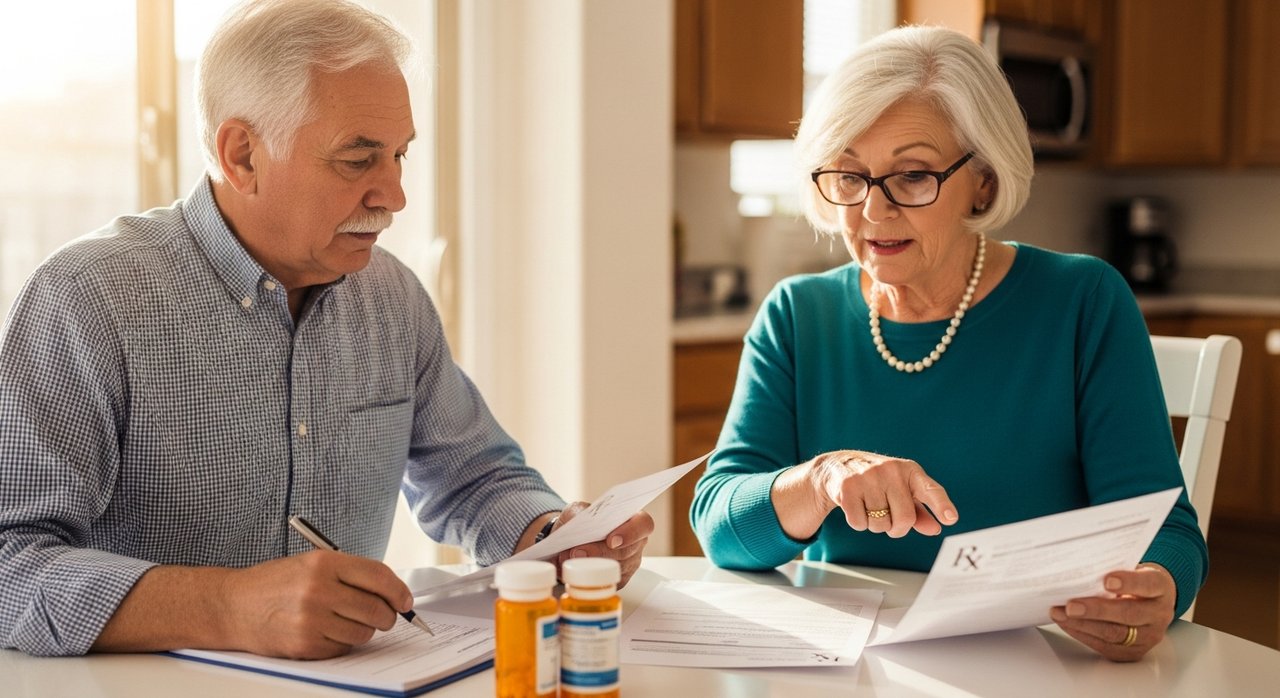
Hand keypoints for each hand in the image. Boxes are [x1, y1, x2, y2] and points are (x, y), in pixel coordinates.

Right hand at [220, 550, 414, 658]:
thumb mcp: (313, 564)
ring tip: (344, 620)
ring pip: (364, 632)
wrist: (233, 605)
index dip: (399, 591)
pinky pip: (344, 648)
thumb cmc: (276, 583)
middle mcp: (319, 589)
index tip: (406, 601)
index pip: (379, 577)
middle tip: (383, 616)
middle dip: (387, 615)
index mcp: (324, 563)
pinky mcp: (304, 644)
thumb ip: (351, 574)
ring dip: (363, 630)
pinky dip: (342, 642)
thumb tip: (392, 593)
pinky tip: (325, 631)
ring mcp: (311, 619)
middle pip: (377, 609)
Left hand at [551, 502, 653, 588]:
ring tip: (566, 558)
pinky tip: (571, 569)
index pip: (643, 525)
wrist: (569, 539)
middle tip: (577, 552)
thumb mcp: (577, 510)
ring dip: (588, 565)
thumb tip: (577, 526)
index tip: (611, 540)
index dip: (631, 532)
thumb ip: (578, 514)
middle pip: (626, 551)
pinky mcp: (617, 580)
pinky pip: (605, 583)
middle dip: (599, 553)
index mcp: (632, 520)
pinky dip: (585, 577)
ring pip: (614, 569)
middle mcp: (635, 543)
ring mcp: (628, 564)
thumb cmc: (580, 521)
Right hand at [810, 450, 957, 537]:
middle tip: (889, 520)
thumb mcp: (902, 491)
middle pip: (904, 518)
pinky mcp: (848, 487)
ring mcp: (869, 477)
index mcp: (910, 471)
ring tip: (869, 508)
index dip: (941, 505)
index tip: (950, 519)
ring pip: (880, 524)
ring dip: (875, 526)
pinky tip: (855, 507)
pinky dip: (859, 524)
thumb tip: (936, 529)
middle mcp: (892, 470)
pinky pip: (860, 524)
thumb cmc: (878, 483)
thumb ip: (919, 512)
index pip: (930, 489)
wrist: (839, 466)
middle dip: (896, 528)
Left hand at [1049, 563, 1176, 661]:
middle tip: (1071, 605)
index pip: (1148, 585)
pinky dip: (1082, 634)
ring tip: (1060, 614)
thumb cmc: (1134, 582)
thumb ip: (1112, 570)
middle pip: (1129, 614)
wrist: (1151, 602)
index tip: (1107, 580)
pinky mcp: (1134, 651)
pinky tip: (1067, 624)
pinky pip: (1106, 646)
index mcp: (1161, 588)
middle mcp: (1159, 614)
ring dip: (1083, 624)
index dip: (1129, 583)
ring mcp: (1149, 636)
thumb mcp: (1132, 570)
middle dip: (1097, 610)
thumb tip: (1078, 571)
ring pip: (1115, 634)